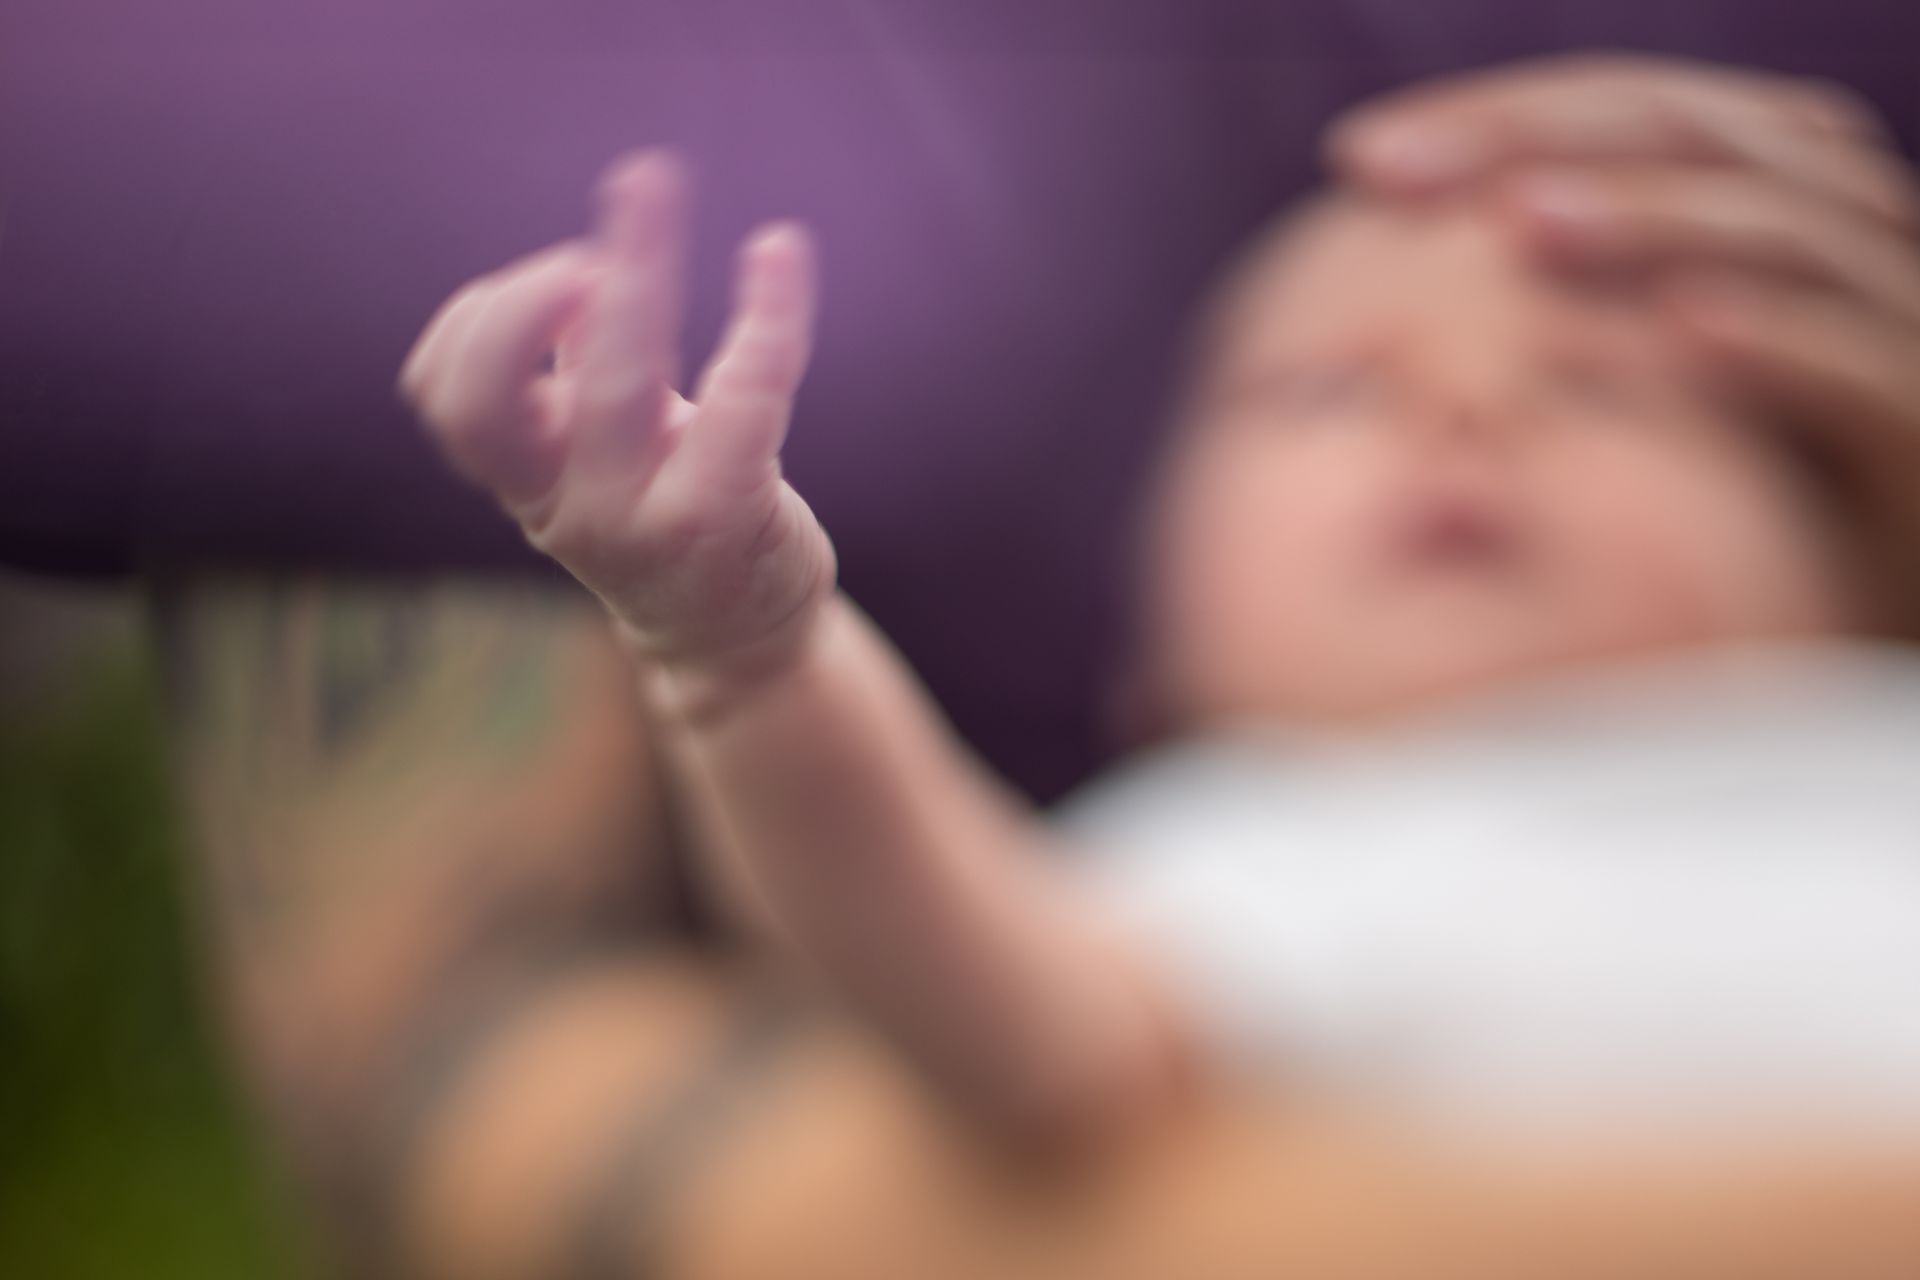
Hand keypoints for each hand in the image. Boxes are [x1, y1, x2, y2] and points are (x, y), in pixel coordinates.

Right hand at [400, 151, 835, 668]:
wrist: (735, 636)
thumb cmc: (665, 509)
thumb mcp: (601, 446)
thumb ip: (577, 368)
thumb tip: (590, 271)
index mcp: (526, 473)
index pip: (447, 393)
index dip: (483, 320)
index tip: (562, 282)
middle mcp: (565, 501)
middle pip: (498, 389)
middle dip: (532, 288)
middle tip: (615, 193)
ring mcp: (638, 515)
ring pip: (614, 383)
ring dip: (635, 270)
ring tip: (655, 185)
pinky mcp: (725, 516)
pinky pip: (740, 401)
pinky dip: (764, 319)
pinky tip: (775, 251)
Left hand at [1327, 55, 1919, 627]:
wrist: (1845, 635)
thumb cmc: (1714, 519)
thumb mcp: (1617, 407)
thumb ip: (1541, 326)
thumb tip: (1364, 296)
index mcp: (1760, 213)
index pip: (1633, 117)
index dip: (1501, 120)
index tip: (1359, 159)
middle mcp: (1842, 241)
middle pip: (1697, 141)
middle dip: (1536, 144)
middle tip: (1392, 172)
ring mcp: (1900, 327)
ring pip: (1786, 233)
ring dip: (1651, 220)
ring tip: (1524, 224)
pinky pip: (1868, 368)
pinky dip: (1778, 341)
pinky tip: (1677, 330)